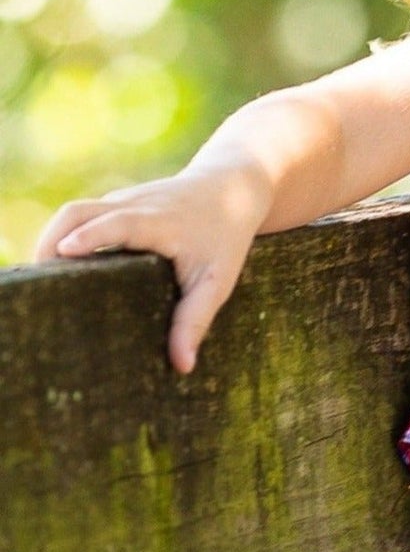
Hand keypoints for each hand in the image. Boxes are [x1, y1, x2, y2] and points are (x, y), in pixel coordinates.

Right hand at [32, 160, 271, 374]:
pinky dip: (62, 237)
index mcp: (158, 221)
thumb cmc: (224, 238)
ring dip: (50, 239)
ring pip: (73, 211)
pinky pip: (80, 217)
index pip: (117, 224)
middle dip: (50, 240)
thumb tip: (183, 365)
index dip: (90, 236)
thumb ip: (196, 319)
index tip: (64, 251)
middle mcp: (132, 205)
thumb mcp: (218, 280)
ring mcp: (119, 201)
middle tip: (37, 280)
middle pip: (78, 211)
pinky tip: (56, 270)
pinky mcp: (113, 204)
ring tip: (39, 280)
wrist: (230, 186)